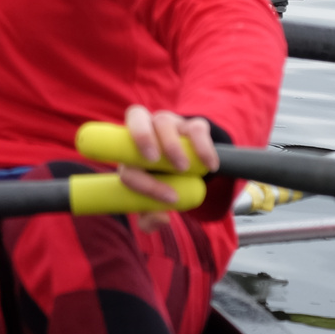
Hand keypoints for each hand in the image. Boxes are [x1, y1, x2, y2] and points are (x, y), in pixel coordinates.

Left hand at [116, 104, 217, 230]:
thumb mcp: (155, 202)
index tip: (167, 198)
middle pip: (135, 115)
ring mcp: (170, 124)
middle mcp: (146, 128)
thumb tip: (160, 218)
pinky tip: (210, 166)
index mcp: (130, 146)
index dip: (140, 180)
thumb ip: (150, 217)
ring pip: (164, 121)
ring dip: (172, 146)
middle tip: (153, 160)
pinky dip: (203, 147)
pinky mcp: (193, 124)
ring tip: (184, 169)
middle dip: (142, 136)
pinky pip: (197, 128)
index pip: (124, 157)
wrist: (191, 164)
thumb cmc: (164, 182)